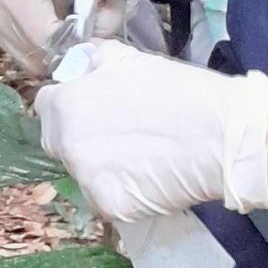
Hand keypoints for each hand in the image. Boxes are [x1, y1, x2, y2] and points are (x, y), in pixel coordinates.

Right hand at [0, 0, 156, 72]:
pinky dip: (49, 44)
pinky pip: (28, 53)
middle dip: (75, 44)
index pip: (52, 45)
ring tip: (77, 17)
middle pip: (45, 55)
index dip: (81, 46)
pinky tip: (61, 21)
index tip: (100, 35)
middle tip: (94, 17)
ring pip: (38, 58)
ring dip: (62, 46)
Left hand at [34, 42, 267, 223]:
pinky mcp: (111, 207)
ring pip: (84, 175)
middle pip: (59, 143)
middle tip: (119, 134)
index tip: (90, 108)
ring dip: (102, 168)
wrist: (222, 135)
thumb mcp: (130, 60)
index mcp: (67, 106)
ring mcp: (87, 180)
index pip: (46, 106)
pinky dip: (125, 193)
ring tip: (141, 157)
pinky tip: (151, 179)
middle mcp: (68, 145)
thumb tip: (82, 63)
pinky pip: (108, 200)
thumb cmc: (179, 91)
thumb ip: (95, 61)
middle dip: (79, 137)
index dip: (69, 103)